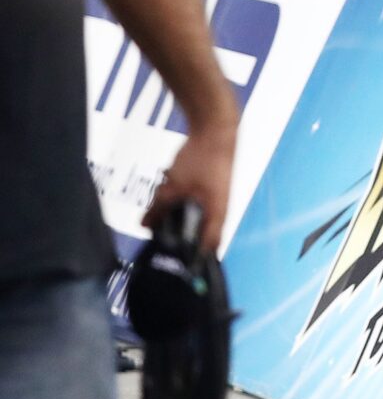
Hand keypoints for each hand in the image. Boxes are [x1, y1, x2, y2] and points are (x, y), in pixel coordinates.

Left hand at [144, 123, 235, 254]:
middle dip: (180, 240)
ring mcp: (216, 197)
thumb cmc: (202, 159)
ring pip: (196, 218)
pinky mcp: (210, 187)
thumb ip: (159, 207)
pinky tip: (165, 201)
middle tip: (158, 244)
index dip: (195, 261)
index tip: (177, 269)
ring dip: (178, 221)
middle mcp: (220, 209)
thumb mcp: (174, 185)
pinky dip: (180, 207)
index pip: (209, 247)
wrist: (215, 129)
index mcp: (217, 213)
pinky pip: (195, 205)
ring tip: (157, 221)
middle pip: (200, 234)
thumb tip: (145, 226)